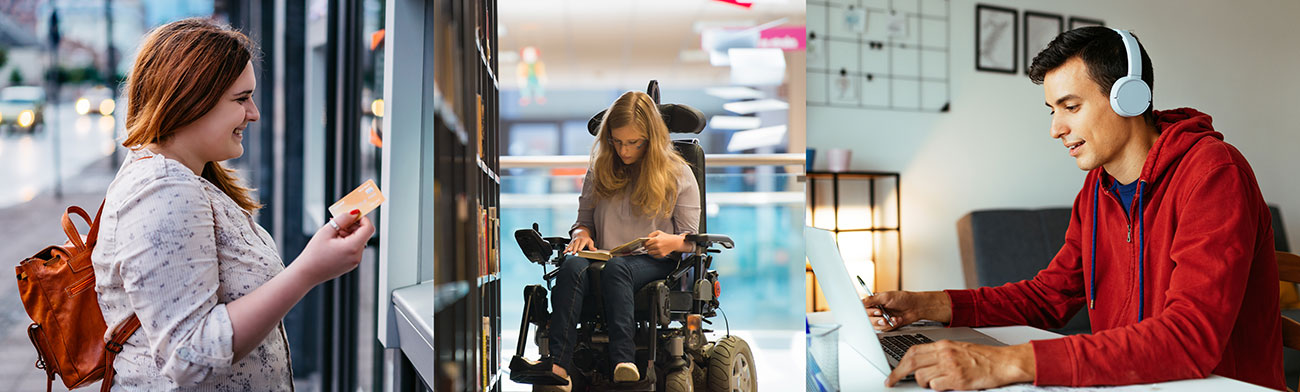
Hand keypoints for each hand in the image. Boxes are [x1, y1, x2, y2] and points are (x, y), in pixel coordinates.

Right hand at [291, 209, 374, 283]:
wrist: (307, 273)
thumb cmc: (314, 254)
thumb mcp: (326, 231)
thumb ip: (342, 220)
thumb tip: (354, 213)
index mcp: (352, 247)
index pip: (368, 228)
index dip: (363, 219)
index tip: (353, 214)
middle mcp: (357, 256)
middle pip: (363, 235)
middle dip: (353, 226)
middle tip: (338, 221)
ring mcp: (354, 262)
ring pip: (358, 241)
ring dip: (349, 233)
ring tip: (333, 232)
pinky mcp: (350, 265)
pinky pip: (353, 249)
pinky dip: (347, 242)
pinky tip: (334, 241)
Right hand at [565, 229, 595, 253]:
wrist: (580, 233)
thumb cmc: (586, 239)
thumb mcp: (590, 241)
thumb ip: (591, 246)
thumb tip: (595, 249)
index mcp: (583, 240)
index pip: (582, 243)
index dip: (580, 247)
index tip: (579, 250)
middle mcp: (578, 240)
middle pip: (576, 245)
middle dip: (574, 249)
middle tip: (573, 253)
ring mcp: (574, 241)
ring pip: (571, 245)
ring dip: (569, 248)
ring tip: (568, 251)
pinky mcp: (571, 243)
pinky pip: (568, 246)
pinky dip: (566, 249)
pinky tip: (564, 252)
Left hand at [644, 230, 684, 257]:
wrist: (674, 242)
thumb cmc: (666, 237)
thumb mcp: (658, 232)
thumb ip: (651, 234)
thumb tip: (646, 239)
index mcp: (656, 239)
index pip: (646, 243)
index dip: (644, 244)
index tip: (645, 244)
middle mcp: (657, 245)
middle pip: (647, 248)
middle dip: (647, 247)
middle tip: (649, 246)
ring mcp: (659, 251)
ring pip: (650, 253)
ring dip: (650, 251)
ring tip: (653, 248)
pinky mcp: (662, 255)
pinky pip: (654, 256)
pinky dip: (654, 254)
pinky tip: (656, 251)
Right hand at [861, 290, 951, 331]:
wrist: (916, 307)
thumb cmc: (903, 299)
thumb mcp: (886, 297)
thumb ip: (872, 300)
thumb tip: (860, 301)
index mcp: (874, 302)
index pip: (864, 309)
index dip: (869, 312)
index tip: (877, 311)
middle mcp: (876, 310)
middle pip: (868, 319)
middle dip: (877, 319)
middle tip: (883, 316)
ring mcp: (882, 318)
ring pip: (876, 326)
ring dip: (886, 323)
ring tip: (893, 318)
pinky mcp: (888, 325)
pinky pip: (885, 329)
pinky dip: (891, 325)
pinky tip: (897, 320)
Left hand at [886, 341, 1034, 389]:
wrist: (1003, 362)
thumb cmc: (983, 357)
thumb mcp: (958, 349)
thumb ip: (939, 354)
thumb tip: (922, 363)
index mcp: (943, 345)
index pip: (913, 351)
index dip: (899, 363)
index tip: (893, 372)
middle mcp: (944, 354)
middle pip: (911, 363)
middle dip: (898, 374)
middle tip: (892, 382)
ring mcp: (950, 366)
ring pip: (922, 377)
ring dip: (923, 383)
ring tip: (934, 383)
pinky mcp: (958, 380)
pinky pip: (936, 386)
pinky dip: (937, 388)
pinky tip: (947, 385)